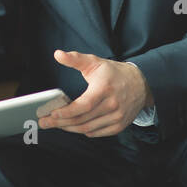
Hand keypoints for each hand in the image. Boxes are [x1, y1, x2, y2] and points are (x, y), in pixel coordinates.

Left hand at [37, 50, 151, 137]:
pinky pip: (96, 133)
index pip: (83, 105)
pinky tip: (74, 126)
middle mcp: (112, 104)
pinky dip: (83, 131)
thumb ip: (75, 59)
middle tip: (44, 122)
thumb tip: (57, 54)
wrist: (141, 84)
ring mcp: (117, 117)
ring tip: (57, 124)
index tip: (52, 114)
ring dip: (70, 128)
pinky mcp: (119, 125)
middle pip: (82, 119)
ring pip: (87, 128)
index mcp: (104, 88)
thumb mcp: (95, 62)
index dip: (67, 112)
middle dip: (61, 123)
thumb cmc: (114, 73)